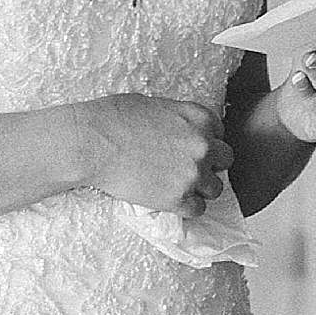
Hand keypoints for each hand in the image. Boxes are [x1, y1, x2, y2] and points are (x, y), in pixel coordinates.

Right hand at [86, 92, 233, 218]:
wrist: (91, 144)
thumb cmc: (111, 119)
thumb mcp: (152, 104)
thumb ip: (176, 118)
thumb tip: (176, 128)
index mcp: (198, 117)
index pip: (219, 134)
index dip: (204, 142)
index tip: (188, 148)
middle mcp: (202, 145)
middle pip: (224, 161)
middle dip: (209, 165)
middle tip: (187, 168)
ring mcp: (192, 173)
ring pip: (215, 189)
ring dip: (200, 189)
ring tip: (179, 187)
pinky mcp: (177, 198)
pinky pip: (197, 209)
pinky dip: (186, 207)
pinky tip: (171, 200)